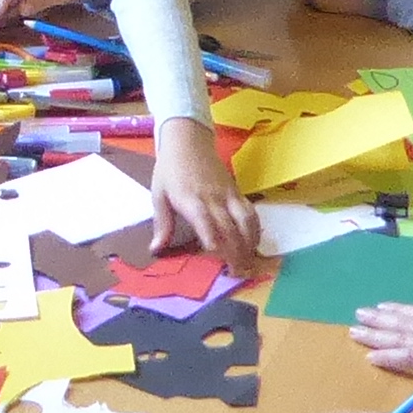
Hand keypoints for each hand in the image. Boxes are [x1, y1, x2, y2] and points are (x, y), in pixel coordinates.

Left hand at [148, 116, 260, 267]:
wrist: (188, 139)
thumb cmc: (170, 169)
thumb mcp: (158, 194)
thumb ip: (162, 223)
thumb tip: (156, 249)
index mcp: (191, 199)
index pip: (206, 222)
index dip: (214, 240)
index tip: (218, 258)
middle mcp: (213, 198)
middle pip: (230, 227)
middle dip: (236, 252)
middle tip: (237, 273)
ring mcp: (228, 194)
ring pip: (247, 220)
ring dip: (250, 242)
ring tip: (249, 262)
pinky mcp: (237, 191)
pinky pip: (251, 212)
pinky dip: (256, 229)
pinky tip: (254, 244)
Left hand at [352, 299, 412, 380]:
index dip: (399, 311)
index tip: (383, 306)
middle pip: (401, 322)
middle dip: (379, 319)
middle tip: (358, 314)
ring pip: (396, 337)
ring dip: (375, 335)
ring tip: (354, 330)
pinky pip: (403, 358)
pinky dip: (387, 357)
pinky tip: (370, 357)